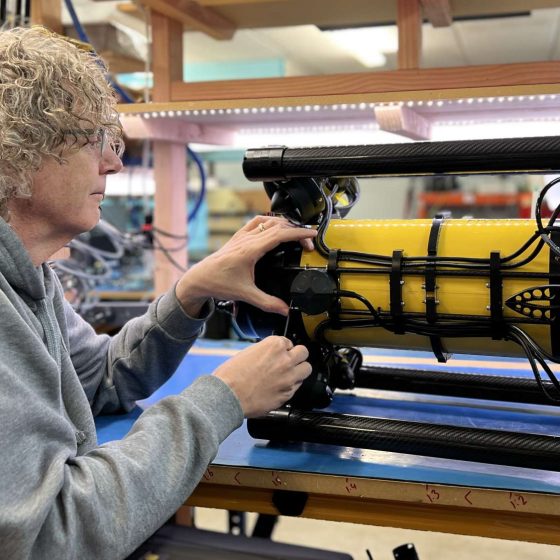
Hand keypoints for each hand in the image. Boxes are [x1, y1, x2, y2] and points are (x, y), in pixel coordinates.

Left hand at [176, 216, 316, 316]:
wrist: (199, 279)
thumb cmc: (218, 283)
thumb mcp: (246, 295)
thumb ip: (267, 303)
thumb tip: (284, 310)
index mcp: (250, 250)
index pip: (280, 235)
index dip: (298, 233)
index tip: (312, 235)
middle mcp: (247, 239)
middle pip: (278, 226)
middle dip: (296, 231)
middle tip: (308, 242)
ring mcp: (242, 236)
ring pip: (268, 221)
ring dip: (284, 224)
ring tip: (296, 233)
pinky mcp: (238, 236)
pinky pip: (256, 222)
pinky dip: (270, 221)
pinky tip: (275, 227)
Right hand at [213, 336, 311, 416]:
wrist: (227, 396)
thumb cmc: (231, 375)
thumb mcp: (248, 352)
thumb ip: (266, 351)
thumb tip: (272, 355)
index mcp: (274, 345)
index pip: (289, 341)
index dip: (283, 348)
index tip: (279, 353)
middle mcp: (285, 360)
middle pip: (303, 353)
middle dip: (296, 356)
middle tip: (289, 360)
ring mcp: (289, 377)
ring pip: (306, 369)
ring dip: (299, 370)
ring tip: (288, 374)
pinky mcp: (288, 393)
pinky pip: (297, 386)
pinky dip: (291, 385)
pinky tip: (279, 386)